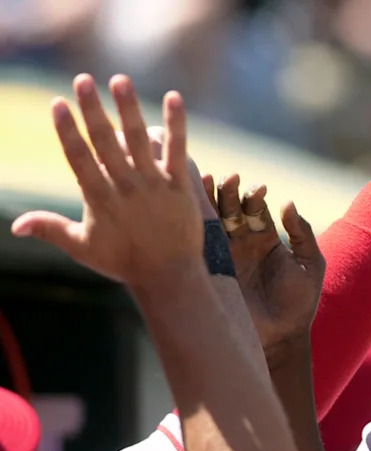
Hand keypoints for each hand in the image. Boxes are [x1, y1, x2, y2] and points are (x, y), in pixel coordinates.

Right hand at [11, 74, 201, 287]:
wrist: (169, 276)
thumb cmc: (124, 262)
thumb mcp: (82, 247)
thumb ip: (51, 229)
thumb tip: (15, 225)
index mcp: (99, 199)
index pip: (78, 158)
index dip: (67, 130)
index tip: (57, 103)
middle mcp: (125, 187)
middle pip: (106, 142)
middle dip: (93, 110)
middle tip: (83, 79)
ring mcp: (154, 185)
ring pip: (140, 140)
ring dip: (129, 108)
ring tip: (120, 80)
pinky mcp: (180, 186)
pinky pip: (178, 150)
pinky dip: (176, 124)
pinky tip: (174, 97)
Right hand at [207, 174, 324, 360]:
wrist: (281, 338)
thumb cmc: (300, 304)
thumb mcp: (311, 266)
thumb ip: (303, 234)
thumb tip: (288, 203)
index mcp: (265, 238)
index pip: (254, 207)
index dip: (253, 195)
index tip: (258, 190)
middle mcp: (241, 243)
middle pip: (229, 208)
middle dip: (228, 191)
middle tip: (230, 180)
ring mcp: (223, 256)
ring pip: (211, 220)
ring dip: (207, 200)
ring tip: (205, 181)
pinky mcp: (211, 271)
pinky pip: (199, 245)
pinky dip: (193, 225)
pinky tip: (190, 210)